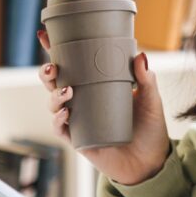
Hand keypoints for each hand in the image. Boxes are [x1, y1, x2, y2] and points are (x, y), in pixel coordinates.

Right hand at [37, 29, 170, 185]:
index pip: (71, 64)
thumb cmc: (149, 128)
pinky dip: (59, 120)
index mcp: (95, 85)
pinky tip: (65, 114)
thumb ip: (146, 79)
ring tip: (68, 91)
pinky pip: (61, 129)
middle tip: (52, 67)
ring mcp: (79, 120)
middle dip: (46, 73)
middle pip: (54, 83)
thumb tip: (140, 55)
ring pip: (54, 104)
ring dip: (54, 95)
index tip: (44, 34)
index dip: (54, 50)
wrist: (151, 162)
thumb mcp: (151, 99)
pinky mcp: (79, 140)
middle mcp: (82, 101)